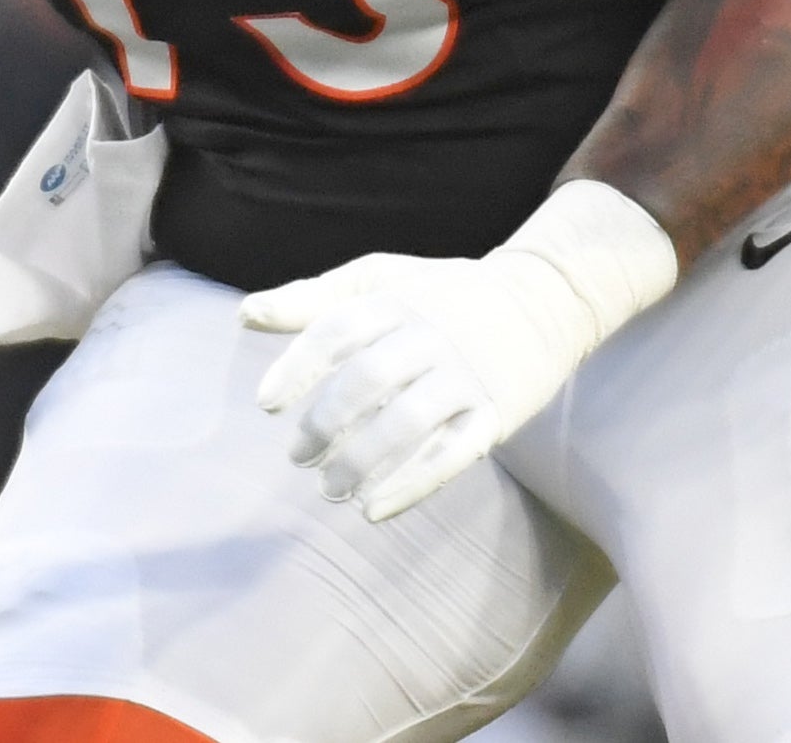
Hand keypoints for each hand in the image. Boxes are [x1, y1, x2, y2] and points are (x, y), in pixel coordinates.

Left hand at [242, 246, 606, 521]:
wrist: (546, 295)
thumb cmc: (442, 292)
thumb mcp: (379, 279)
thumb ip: (313, 299)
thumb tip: (245, 317)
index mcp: (397, 300)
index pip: (337, 332)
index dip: (298, 368)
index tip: (267, 404)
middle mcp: (431, 336)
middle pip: (368, 380)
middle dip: (326, 423)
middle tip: (297, 457)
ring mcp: (466, 376)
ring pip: (407, 422)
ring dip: (362, 461)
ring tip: (330, 490)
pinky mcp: (496, 414)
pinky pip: (453, 455)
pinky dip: (412, 485)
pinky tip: (375, 509)